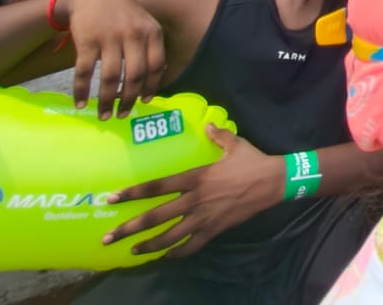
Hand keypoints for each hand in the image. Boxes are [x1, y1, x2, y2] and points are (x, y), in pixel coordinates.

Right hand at [52, 0, 166, 117]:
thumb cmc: (123, 13)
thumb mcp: (145, 23)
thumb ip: (151, 47)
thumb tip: (155, 80)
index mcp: (151, 32)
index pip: (157, 66)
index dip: (151, 87)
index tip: (144, 102)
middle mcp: (133, 35)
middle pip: (134, 76)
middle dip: (128, 100)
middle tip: (122, 115)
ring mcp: (109, 38)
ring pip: (110, 78)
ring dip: (106, 101)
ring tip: (103, 115)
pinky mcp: (87, 41)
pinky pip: (84, 72)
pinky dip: (81, 91)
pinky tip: (80, 103)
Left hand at [102, 125, 280, 255]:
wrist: (274, 182)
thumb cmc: (252, 161)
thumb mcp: (234, 143)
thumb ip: (217, 135)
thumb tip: (207, 125)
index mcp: (195, 177)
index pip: (157, 186)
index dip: (133, 193)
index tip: (112, 199)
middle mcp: (194, 200)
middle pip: (156, 216)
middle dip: (130, 228)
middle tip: (108, 237)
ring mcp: (204, 218)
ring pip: (170, 236)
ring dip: (149, 245)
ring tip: (132, 251)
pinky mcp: (215, 229)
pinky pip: (192, 246)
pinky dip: (177, 253)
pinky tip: (166, 257)